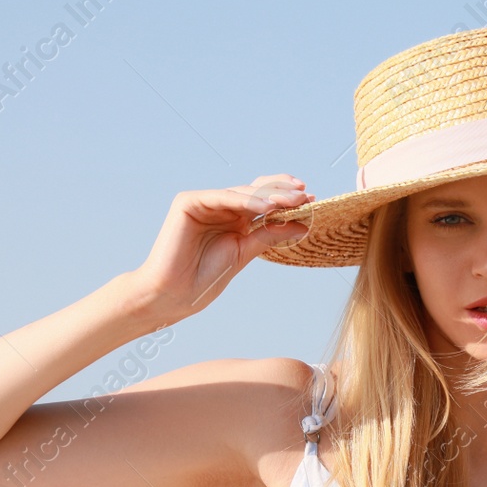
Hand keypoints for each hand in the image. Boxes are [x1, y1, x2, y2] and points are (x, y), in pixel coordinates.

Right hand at [127, 175, 313, 321]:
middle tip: (306, 195)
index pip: (263, 199)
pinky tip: (267, 207)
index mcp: (234, 218)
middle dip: (282, 193)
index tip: (311, 199)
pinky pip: (222, 197)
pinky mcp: (188, 202)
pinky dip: (246, 201)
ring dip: (269, 196)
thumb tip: (302, 225)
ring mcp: (204, 202)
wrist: (175, 295)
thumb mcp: (246, 253)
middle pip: (256, 191)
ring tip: (292, 201)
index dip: (286, 197)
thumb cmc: (205, 278)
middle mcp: (220, 206)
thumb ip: (269, 235)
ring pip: (242, 193)